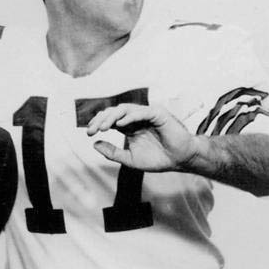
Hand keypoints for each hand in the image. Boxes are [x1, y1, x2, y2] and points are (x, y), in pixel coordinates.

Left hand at [86, 103, 200, 172]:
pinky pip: (141, 111)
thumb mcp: (130, 159)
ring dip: (112, 116)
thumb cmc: (158, 159)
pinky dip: (130, 116)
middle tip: (92, 130)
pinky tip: (120, 124)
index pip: (109, 120)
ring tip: (103, 127)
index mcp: (129, 126)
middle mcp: (136, 118)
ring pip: (125, 108)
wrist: (179, 160)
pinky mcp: (158, 113)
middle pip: (114, 111)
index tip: (88, 133)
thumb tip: (94, 144)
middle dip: (101, 119)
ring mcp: (146, 114)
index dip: (98, 124)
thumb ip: (113, 153)